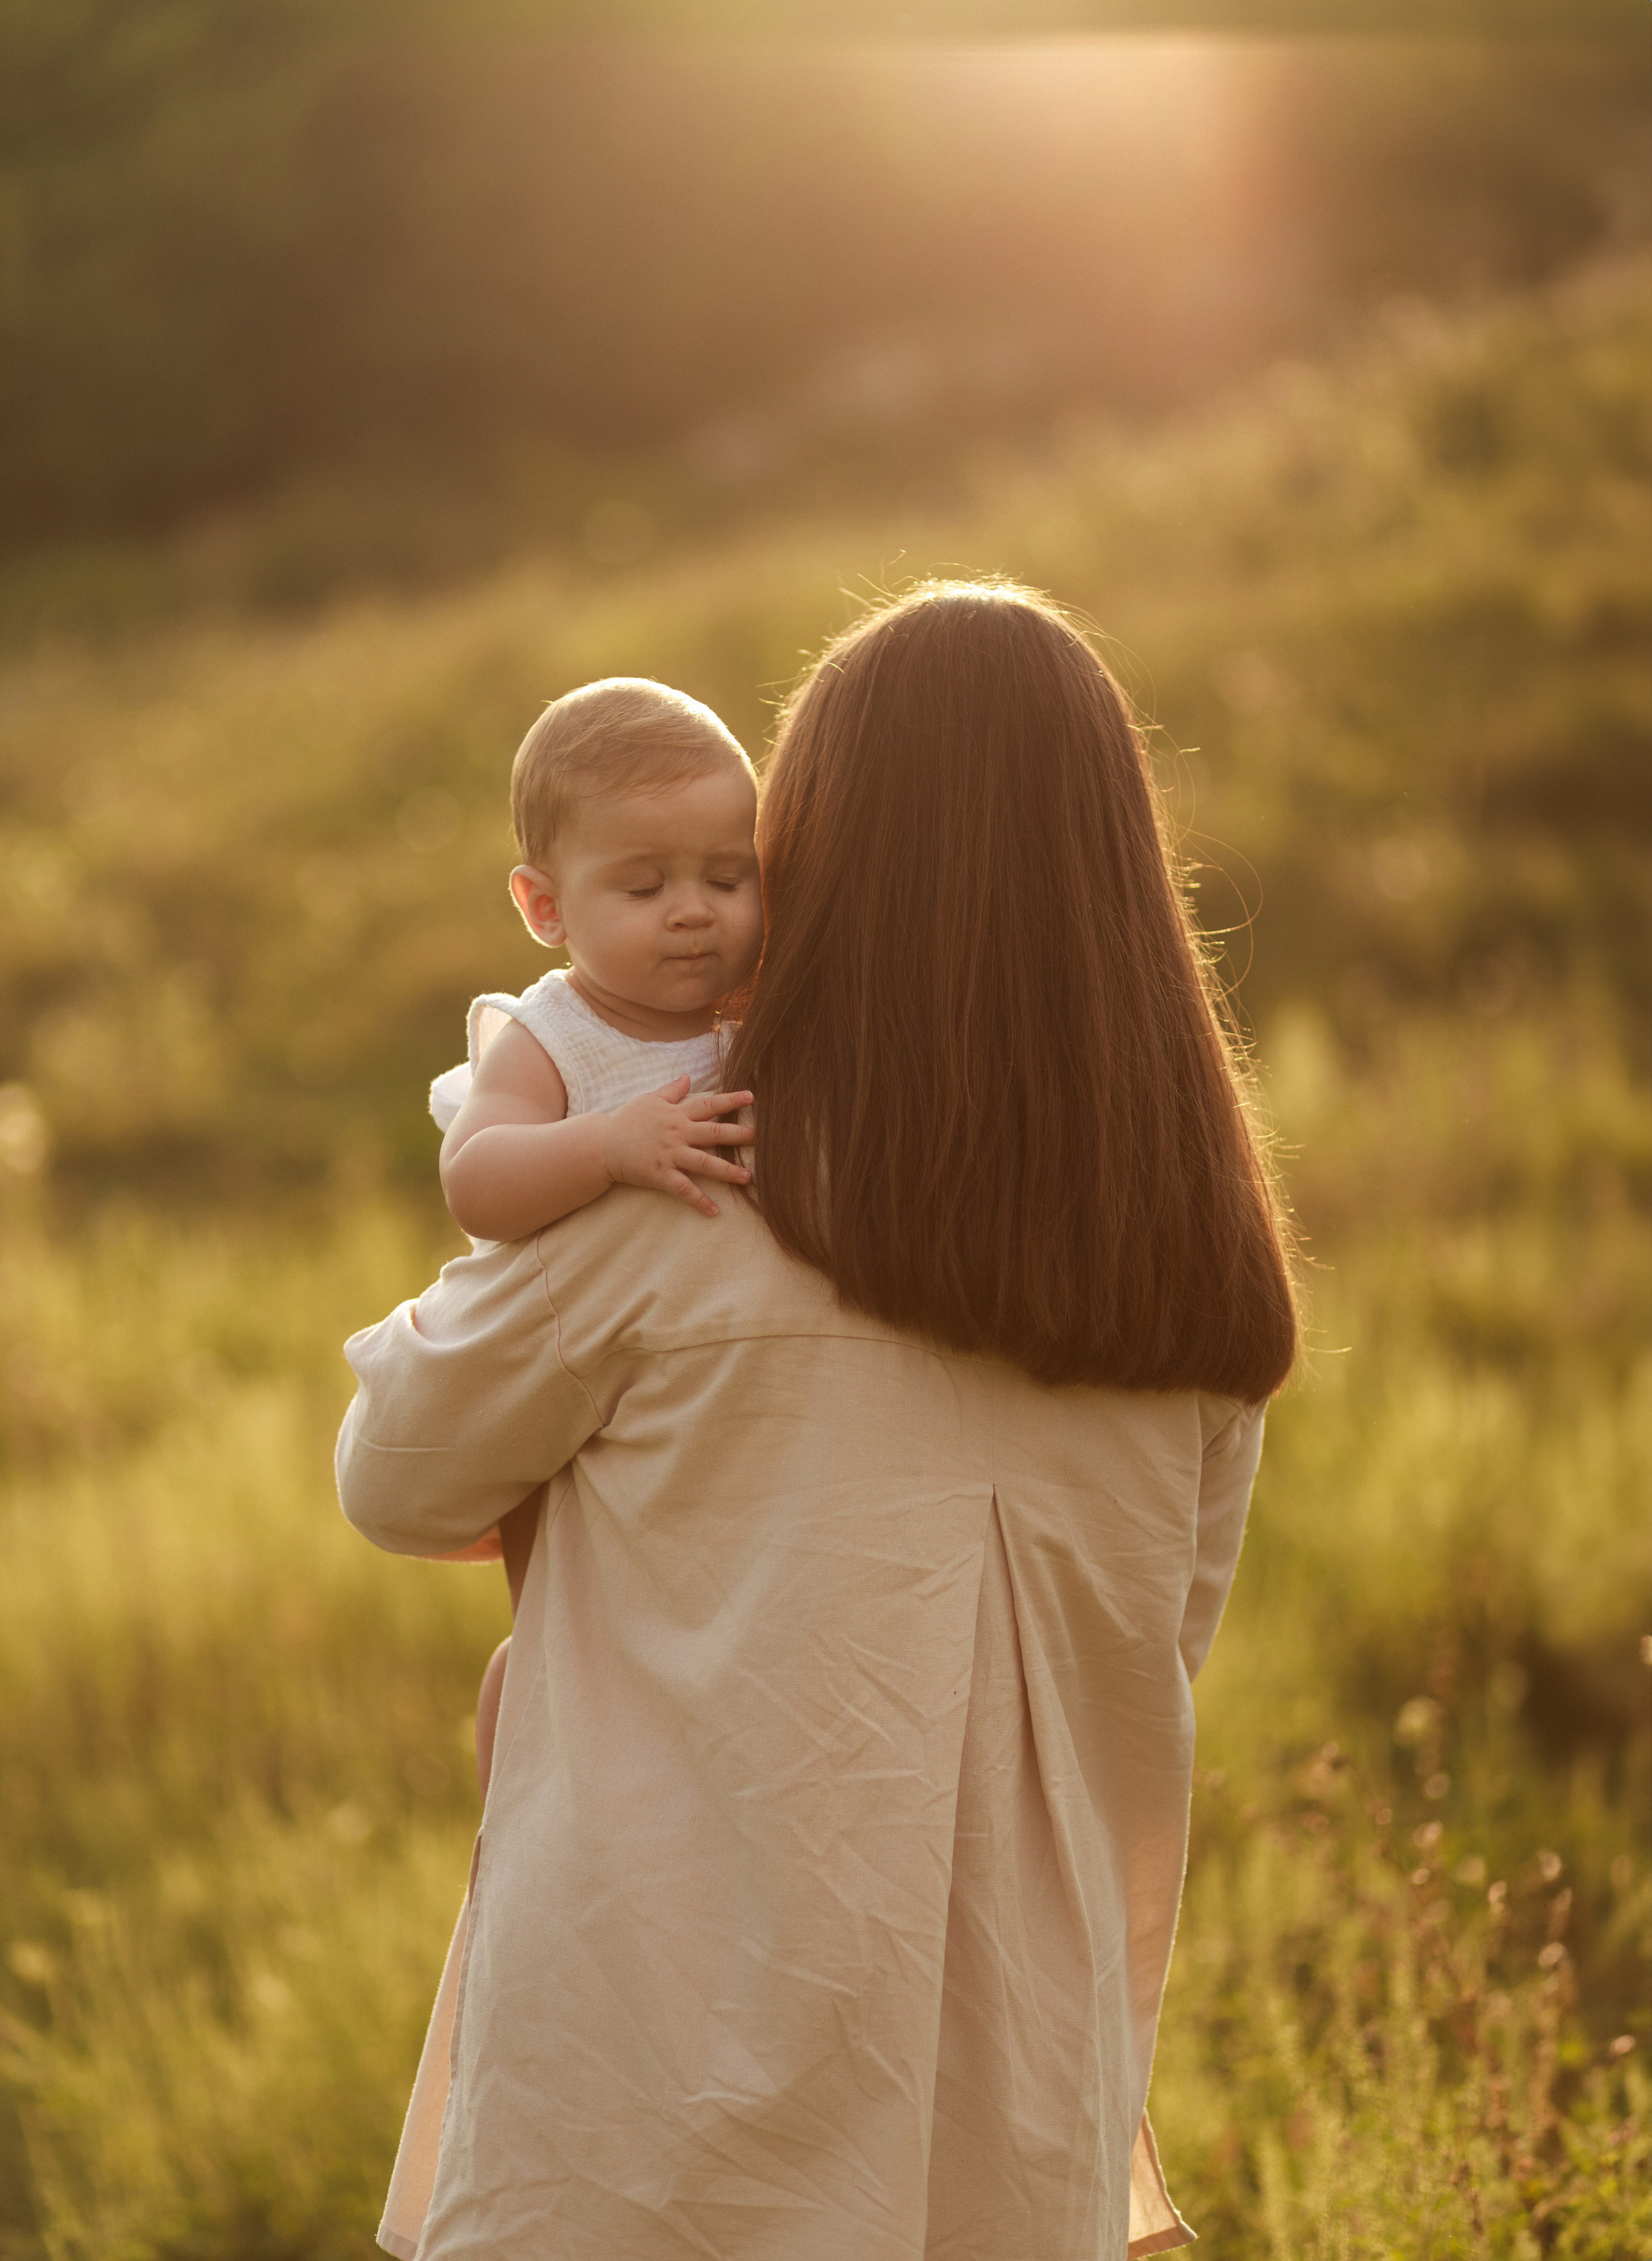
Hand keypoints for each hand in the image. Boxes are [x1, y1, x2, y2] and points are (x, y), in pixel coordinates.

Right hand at [601, 1075, 754, 1217]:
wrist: (602, 1144)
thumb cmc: (627, 1120)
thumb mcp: (649, 1100)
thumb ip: (672, 1090)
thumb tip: (688, 1077)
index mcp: (677, 1114)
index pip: (708, 1104)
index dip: (730, 1101)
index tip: (751, 1097)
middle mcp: (677, 1133)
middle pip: (714, 1133)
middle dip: (739, 1135)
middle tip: (761, 1138)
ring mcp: (670, 1155)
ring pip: (704, 1163)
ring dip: (727, 1171)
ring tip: (748, 1177)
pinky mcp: (661, 1175)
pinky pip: (683, 1189)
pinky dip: (699, 1201)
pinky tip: (714, 1211)